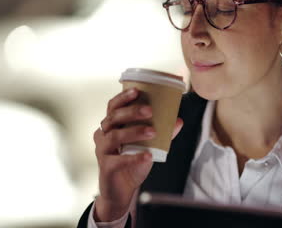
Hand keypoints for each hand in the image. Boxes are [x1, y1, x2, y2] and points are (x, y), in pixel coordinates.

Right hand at [93, 88, 182, 220]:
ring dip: (134, 132)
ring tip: (152, 131)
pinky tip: (148, 156)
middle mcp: (103, 135)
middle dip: (131, 111)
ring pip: (114, 136)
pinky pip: (118, 160)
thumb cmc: (132, 161)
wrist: (122, 189)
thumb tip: (178, 120)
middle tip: (150, 110)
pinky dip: (134, 157)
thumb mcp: (148, 145)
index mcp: (112, 126)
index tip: (137, 90)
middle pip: (113, 117)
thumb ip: (163, 133)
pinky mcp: (106, 168)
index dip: (123, 97)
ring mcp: (102, 151)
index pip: (113, 106)